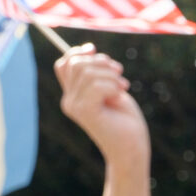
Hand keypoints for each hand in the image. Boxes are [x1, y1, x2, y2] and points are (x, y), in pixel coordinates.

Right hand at [55, 47, 150, 165]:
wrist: (131, 148)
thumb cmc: (124, 120)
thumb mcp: (110, 89)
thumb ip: (98, 72)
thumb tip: (88, 48)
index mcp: (72, 95)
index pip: (64, 64)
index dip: (79, 53)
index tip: (96, 52)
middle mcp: (68, 101)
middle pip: (77, 63)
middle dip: (102, 62)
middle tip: (119, 74)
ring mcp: (74, 107)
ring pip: (88, 72)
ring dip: (111, 75)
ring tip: (122, 87)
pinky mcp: (85, 112)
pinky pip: (96, 85)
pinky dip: (113, 85)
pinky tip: (120, 95)